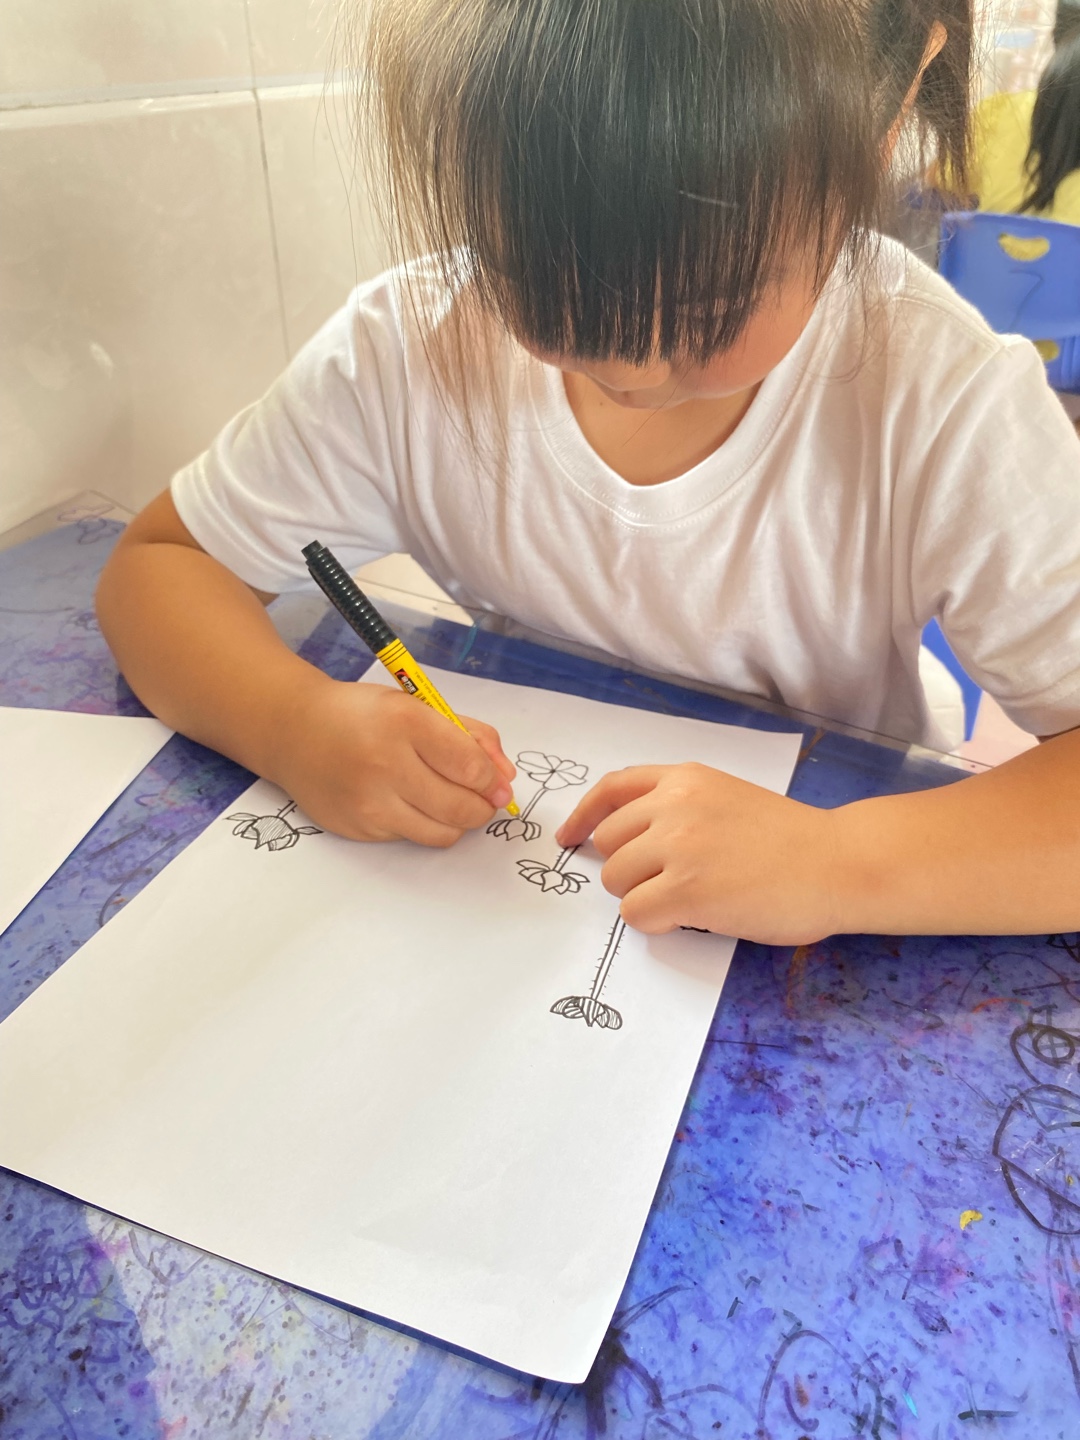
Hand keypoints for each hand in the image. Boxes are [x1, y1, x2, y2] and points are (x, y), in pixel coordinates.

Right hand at [273, 677, 515, 845]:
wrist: (295, 731)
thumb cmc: (364, 715)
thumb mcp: (418, 706)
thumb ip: (469, 735)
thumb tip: (505, 777)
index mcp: (405, 722)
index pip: (471, 767)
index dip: (493, 779)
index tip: (496, 780)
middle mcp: (385, 765)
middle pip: (462, 807)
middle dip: (483, 806)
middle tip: (482, 798)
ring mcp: (369, 803)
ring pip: (443, 833)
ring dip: (458, 821)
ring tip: (449, 800)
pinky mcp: (359, 829)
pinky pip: (412, 837)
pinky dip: (422, 823)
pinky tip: (408, 801)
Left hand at [556, 762, 839, 943]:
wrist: (838, 863)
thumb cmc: (792, 840)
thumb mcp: (728, 798)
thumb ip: (681, 807)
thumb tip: (630, 840)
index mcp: (686, 778)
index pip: (612, 789)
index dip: (583, 817)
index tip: (570, 838)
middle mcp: (675, 805)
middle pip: (608, 843)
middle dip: (628, 869)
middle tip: (667, 884)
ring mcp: (679, 847)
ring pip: (616, 880)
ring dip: (642, 897)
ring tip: (689, 900)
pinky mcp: (686, 891)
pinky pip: (636, 914)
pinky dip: (656, 923)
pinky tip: (692, 918)